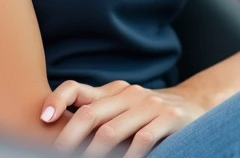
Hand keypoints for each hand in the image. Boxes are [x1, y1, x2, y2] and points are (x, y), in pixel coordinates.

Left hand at [42, 80, 205, 156]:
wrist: (196, 105)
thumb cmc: (149, 114)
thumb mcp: (122, 107)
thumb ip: (98, 113)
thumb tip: (57, 132)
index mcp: (112, 91)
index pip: (76, 88)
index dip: (57, 100)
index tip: (43, 119)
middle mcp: (128, 94)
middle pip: (89, 115)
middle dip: (68, 140)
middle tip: (56, 156)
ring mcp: (149, 104)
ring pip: (111, 131)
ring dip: (94, 154)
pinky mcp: (170, 117)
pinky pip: (142, 140)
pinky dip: (128, 156)